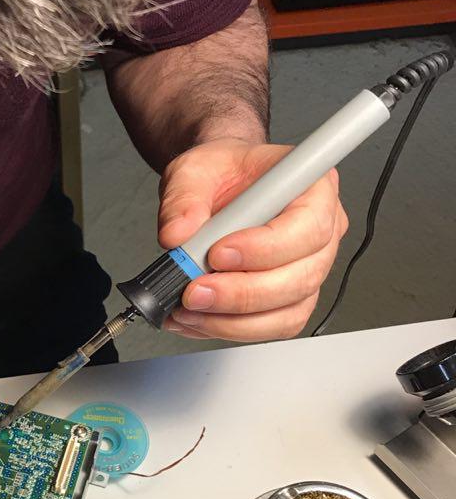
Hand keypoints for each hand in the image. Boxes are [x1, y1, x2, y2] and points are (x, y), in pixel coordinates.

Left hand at [157, 139, 347, 341]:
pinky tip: (196, 319)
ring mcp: (309, 270)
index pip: (308, 228)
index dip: (264, 248)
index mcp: (312, 189)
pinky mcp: (289, 300)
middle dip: (242, 293)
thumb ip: (184, 198)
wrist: (216, 189)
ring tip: (189, 308)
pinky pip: (269, 327)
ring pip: (287, 312)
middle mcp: (321, 233)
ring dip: (233, 320)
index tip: (217, 253)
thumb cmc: (222, 173)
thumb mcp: (195, 170)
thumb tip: (176, 235)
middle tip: (194, 291)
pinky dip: (229, 328)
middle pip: (301, 278)